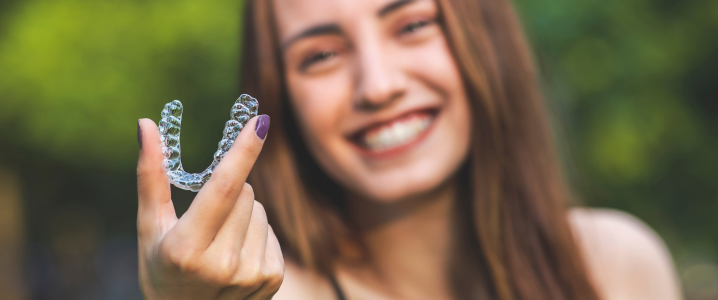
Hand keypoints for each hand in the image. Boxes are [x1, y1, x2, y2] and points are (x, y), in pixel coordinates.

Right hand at [136, 115, 282, 299]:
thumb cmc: (161, 267)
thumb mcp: (150, 226)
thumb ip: (151, 175)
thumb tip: (147, 124)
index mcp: (185, 249)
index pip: (222, 189)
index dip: (243, 152)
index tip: (261, 121)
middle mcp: (220, 266)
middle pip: (246, 193)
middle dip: (229, 191)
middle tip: (207, 219)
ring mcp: (249, 275)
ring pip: (261, 210)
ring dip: (244, 213)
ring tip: (220, 242)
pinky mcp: (272, 279)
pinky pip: (271, 231)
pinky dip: (256, 234)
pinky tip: (237, 255)